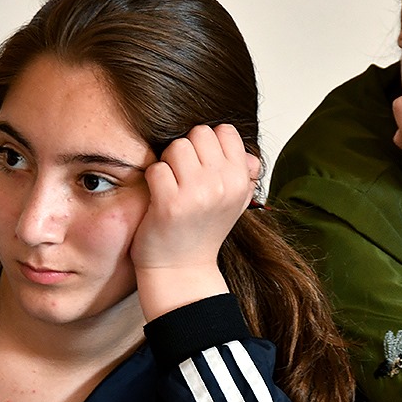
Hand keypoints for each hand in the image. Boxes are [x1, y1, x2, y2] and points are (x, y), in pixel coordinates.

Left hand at [131, 124, 259, 320]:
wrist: (181, 270)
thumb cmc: (203, 231)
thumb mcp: (234, 202)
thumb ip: (244, 174)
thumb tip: (249, 155)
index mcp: (241, 180)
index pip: (225, 131)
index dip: (208, 144)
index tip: (201, 166)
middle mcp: (224, 184)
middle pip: (199, 133)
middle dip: (187, 150)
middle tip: (183, 177)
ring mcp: (198, 194)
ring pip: (176, 147)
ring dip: (168, 163)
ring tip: (171, 187)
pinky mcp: (171, 204)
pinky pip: (157, 168)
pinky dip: (153, 180)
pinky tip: (159, 198)